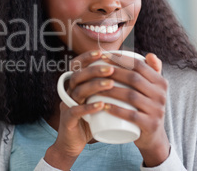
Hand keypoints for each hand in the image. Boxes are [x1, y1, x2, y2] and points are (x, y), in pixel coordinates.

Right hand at [45, 50, 114, 168]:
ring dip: (94, 86)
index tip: (102, 52)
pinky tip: (100, 105)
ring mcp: (67, 106)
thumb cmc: (90, 121)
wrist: (73, 144)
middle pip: (77, 76)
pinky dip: (88, 107)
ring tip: (110, 83)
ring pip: (77, 91)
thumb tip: (130, 74)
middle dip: (94, 70)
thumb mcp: (98, 102)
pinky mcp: (68, 120)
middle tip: (111, 68)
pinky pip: (76, 111)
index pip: (77, 66)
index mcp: (75, 86)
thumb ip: (108, 90)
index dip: (87, 57)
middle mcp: (69, 93)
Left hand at [98, 53, 169, 166]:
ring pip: (131, 96)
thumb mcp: (151, 89)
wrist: (152, 136)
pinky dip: (116, 110)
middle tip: (95, 71)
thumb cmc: (145, 107)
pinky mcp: (150, 125)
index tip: (103, 56)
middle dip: (112, 72)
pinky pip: (131, 115)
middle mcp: (161, 95)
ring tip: (94, 88)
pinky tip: (103, 106)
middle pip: (134, 79)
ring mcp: (157, 110)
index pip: (139, 65)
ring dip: (110, 90)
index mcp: (161, 83)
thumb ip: (151, 71)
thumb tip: (149, 54)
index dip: (121, 59)